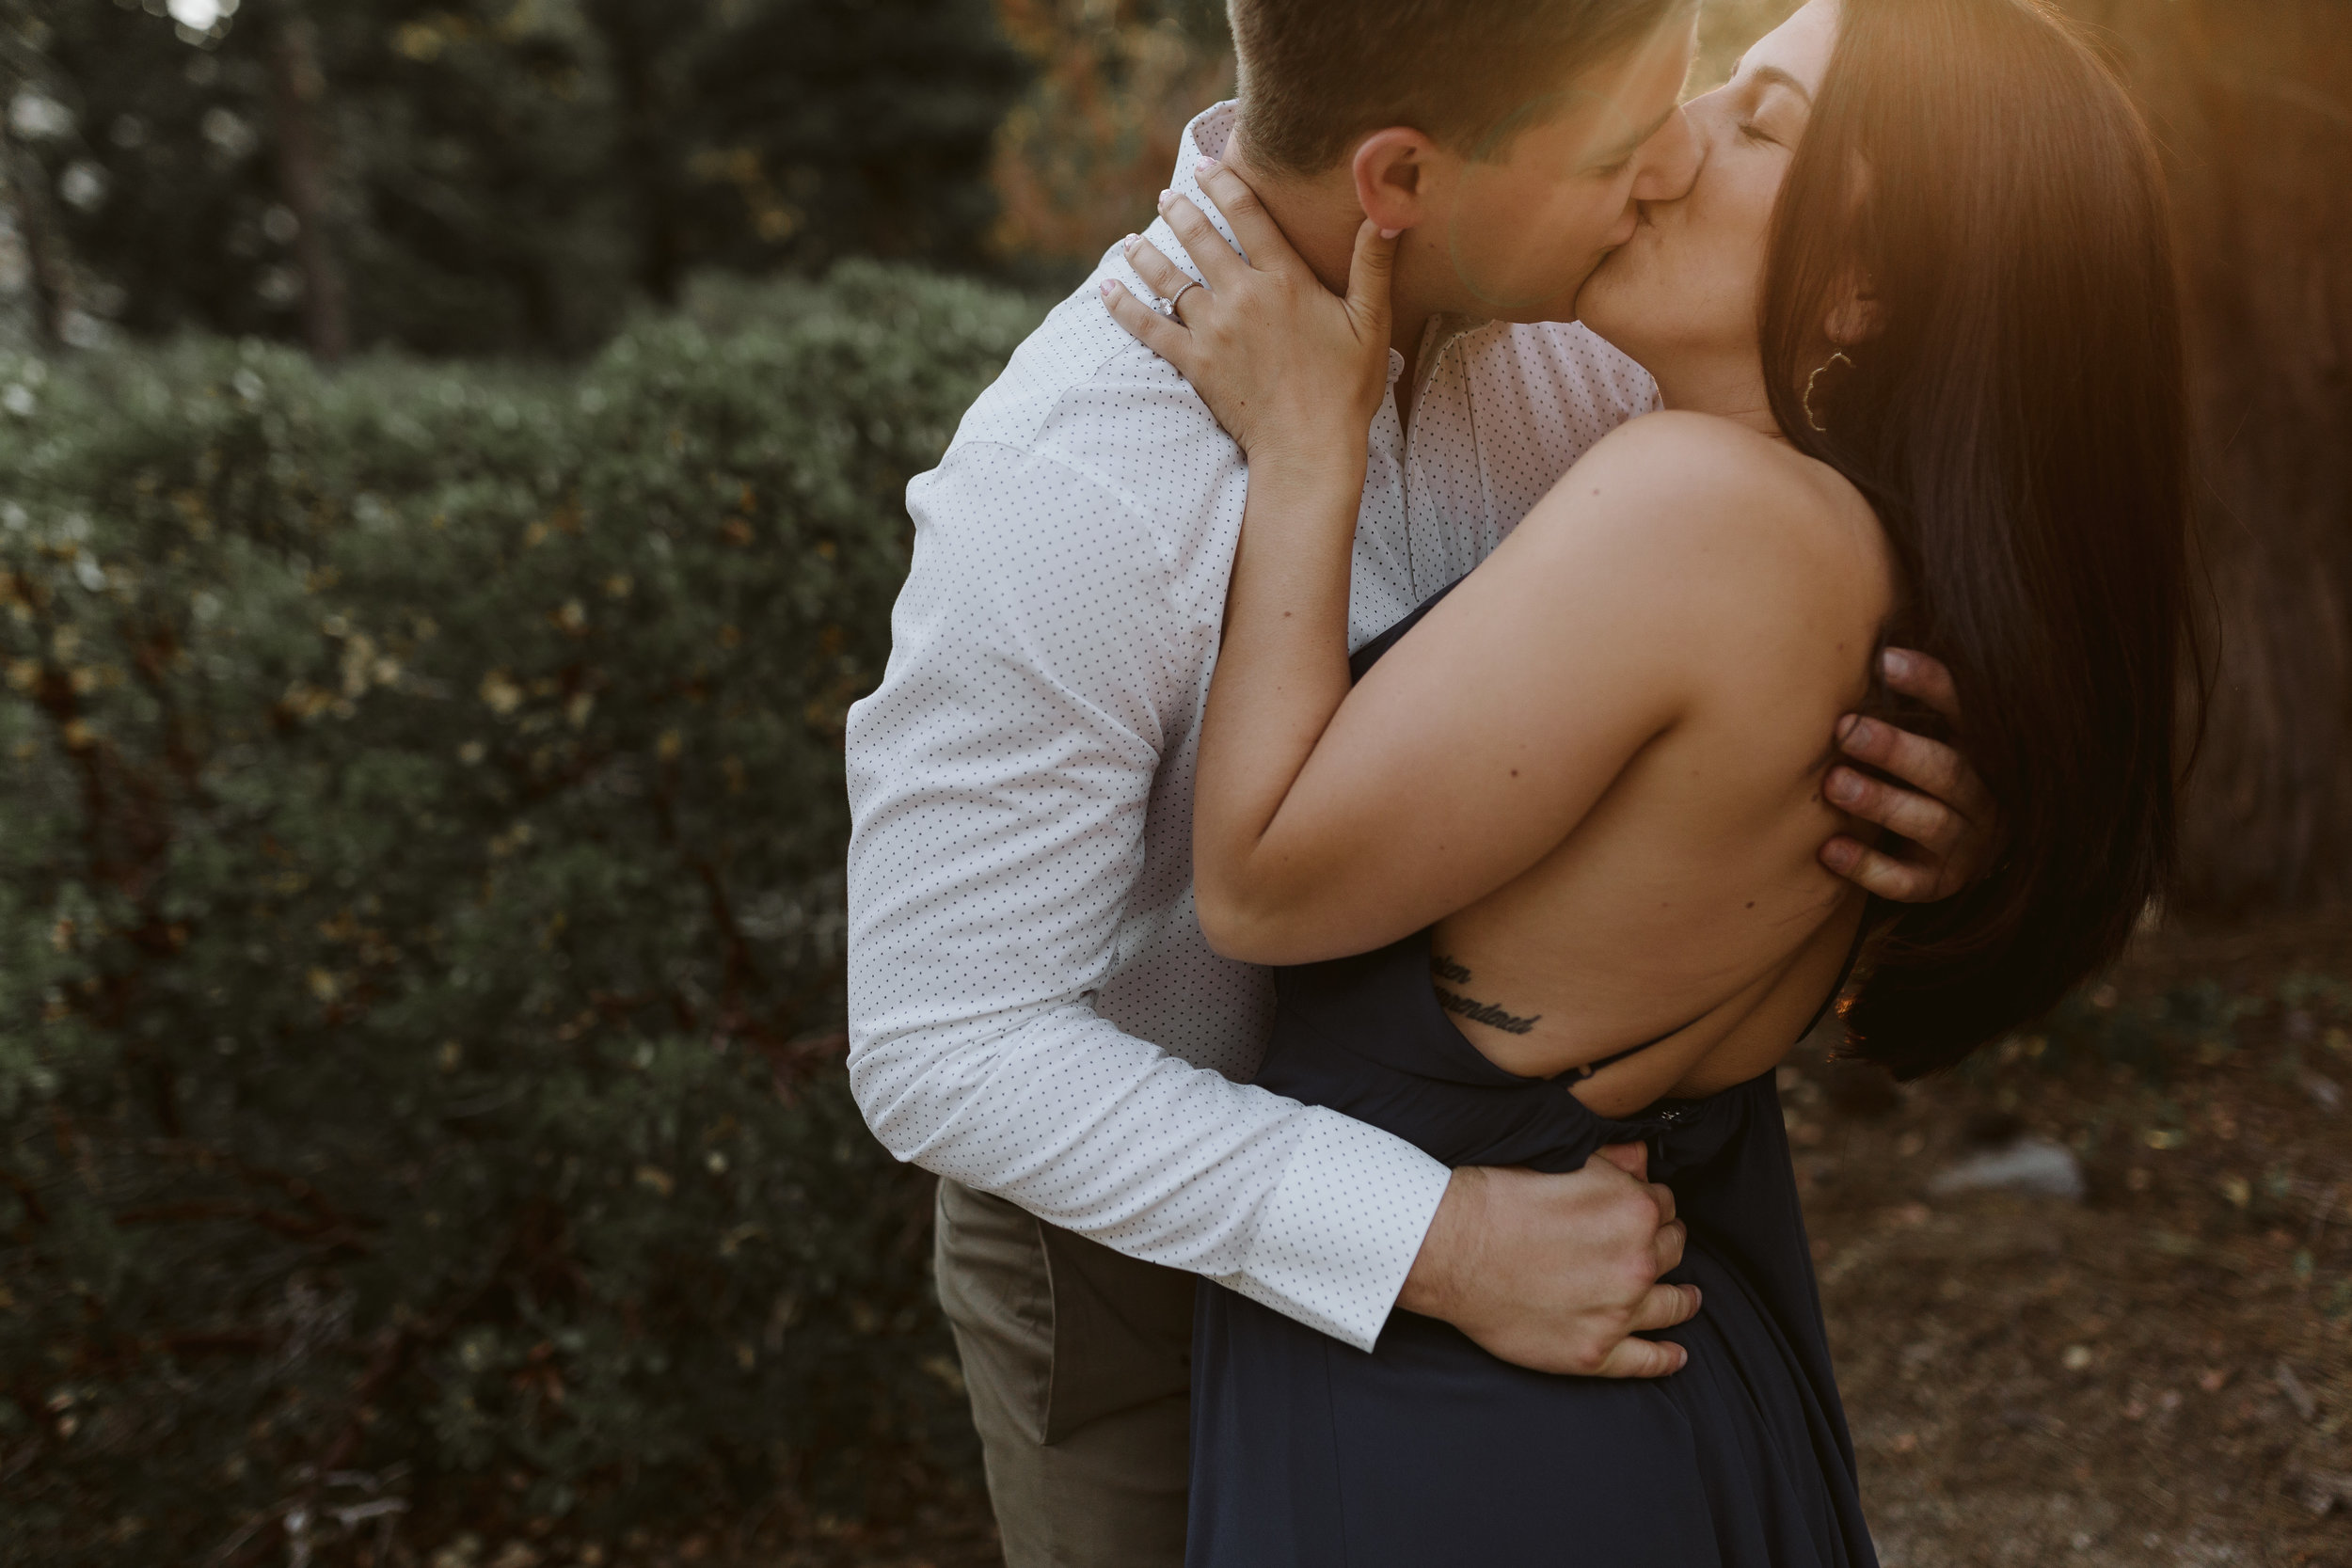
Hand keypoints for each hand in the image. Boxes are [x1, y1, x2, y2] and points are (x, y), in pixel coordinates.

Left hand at [1099, 159, 1397, 464]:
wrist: (1308, 445)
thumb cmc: (1345, 388)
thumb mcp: (1370, 323)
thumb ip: (1373, 266)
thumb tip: (1389, 215)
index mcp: (1285, 279)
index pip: (1248, 215)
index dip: (1224, 184)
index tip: (1206, 166)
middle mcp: (1242, 295)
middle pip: (1200, 239)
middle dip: (1179, 211)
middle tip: (1165, 196)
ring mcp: (1213, 329)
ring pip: (1170, 278)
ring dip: (1147, 253)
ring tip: (1132, 239)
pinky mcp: (1194, 362)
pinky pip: (1151, 328)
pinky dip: (1125, 307)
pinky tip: (1106, 291)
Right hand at [1397, 1146, 1699, 1376]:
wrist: (1452, 1247)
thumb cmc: (1499, 1197)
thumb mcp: (1562, 1162)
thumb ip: (1613, 1161)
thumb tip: (1646, 1161)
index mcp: (1635, 1210)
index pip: (1663, 1205)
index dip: (1649, 1206)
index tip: (1638, 1213)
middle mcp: (1638, 1263)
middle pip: (1672, 1252)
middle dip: (1665, 1245)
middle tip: (1651, 1249)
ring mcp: (1619, 1312)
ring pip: (1671, 1305)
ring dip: (1683, 1299)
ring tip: (1688, 1299)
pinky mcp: (1593, 1351)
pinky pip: (1646, 1360)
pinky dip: (1666, 1358)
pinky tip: (1676, 1355)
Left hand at [1820, 647, 2000, 901]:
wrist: (1958, 856)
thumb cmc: (1924, 777)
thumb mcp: (1930, 736)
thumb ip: (1907, 702)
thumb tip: (1860, 640)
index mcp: (1982, 752)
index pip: (1966, 711)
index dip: (1931, 684)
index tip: (1885, 661)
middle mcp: (1983, 798)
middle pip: (1948, 770)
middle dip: (1896, 749)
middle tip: (1846, 729)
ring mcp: (1965, 845)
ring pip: (1930, 823)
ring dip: (1881, 802)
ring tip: (1834, 783)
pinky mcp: (1939, 884)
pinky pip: (1906, 881)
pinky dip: (1868, 867)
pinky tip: (1829, 850)